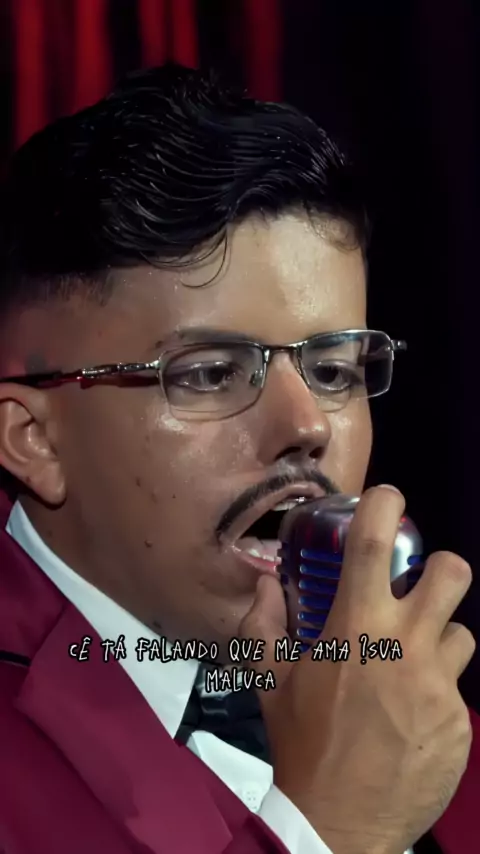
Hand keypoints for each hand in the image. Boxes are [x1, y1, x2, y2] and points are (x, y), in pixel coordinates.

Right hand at [240, 486, 474, 853]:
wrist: (339, 821)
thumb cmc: (300, 742)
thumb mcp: (269, 680)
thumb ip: (262, 623)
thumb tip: (266, 583)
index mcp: (355, 626)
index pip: (374, 542)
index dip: (384, 506)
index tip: (386, 499)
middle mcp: (405, 644)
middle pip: (452, 572)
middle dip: (439, 569)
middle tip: (418, 590)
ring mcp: (439, 683)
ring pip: (462, 632)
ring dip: (439, 640)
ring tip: (412, 666)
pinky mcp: (460, 720)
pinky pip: (457, 688)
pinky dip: (437, 693)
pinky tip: (411, 719)